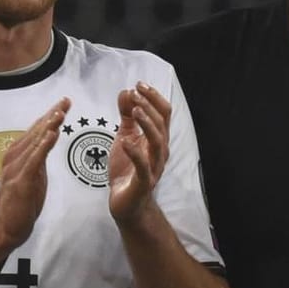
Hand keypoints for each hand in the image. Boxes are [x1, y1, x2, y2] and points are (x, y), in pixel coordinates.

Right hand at [0, 99, 68, 247]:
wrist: (7, 226)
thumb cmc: (21, 202)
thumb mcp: (31, 174)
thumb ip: (36, 157)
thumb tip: (46, 141)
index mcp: (17, 155)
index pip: (36, 131)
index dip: (50, 115)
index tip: (64, 102)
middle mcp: (14, 157)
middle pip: (36, 132)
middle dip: (52, 115)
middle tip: (66, 100)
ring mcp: (16, 169)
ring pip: (35, 143)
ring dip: (48, 126)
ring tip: (60, 113)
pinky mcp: (21, 181)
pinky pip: (34, 160)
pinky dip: (43, 146)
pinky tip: (52, 135)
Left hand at [109, 82, 171, 223]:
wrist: (126, 203)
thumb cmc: (127, 170)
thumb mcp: (125, 136)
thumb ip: (127, 116)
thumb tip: (127, 92)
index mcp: (156, 139)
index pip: (163, 113)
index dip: (153, 97)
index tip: (139, 84)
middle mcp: (159, 151)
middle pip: (162, 124)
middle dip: (150, 105)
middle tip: (136, 92)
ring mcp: (153, 166)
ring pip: (158, 142)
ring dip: (147, 124)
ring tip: (135, 110)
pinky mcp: (143, 181)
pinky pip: (143, 166)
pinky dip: (136, 153)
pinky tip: (126, 141)